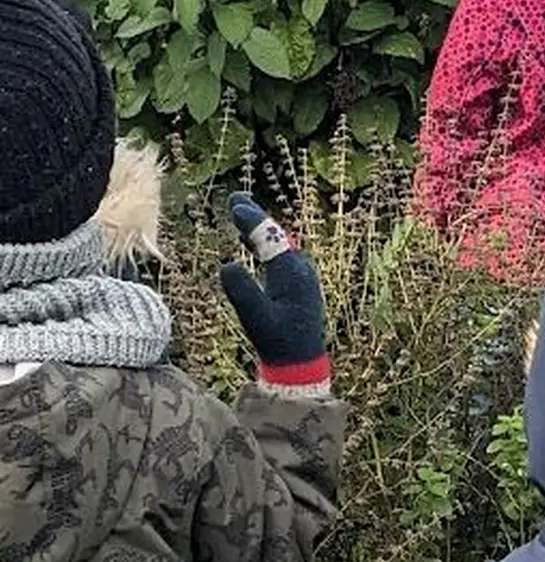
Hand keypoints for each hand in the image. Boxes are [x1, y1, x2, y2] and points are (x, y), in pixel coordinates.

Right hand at [219, 196, 330, 396]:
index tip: (235, 204)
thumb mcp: (256, 319)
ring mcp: (301, 276)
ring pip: (278, 245)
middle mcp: (299, 269)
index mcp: (291, 273)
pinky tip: (250, 244)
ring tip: (239, 214)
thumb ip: (242, 292)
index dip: (252, 220)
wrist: (301, 363)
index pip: (270, 238)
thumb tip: (226, 265)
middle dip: (255, 217)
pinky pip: (279, 256)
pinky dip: (264, 245)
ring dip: (258, 230)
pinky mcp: (298, 285)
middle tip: (235, 198)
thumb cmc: (278, 342)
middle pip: (276, 235)